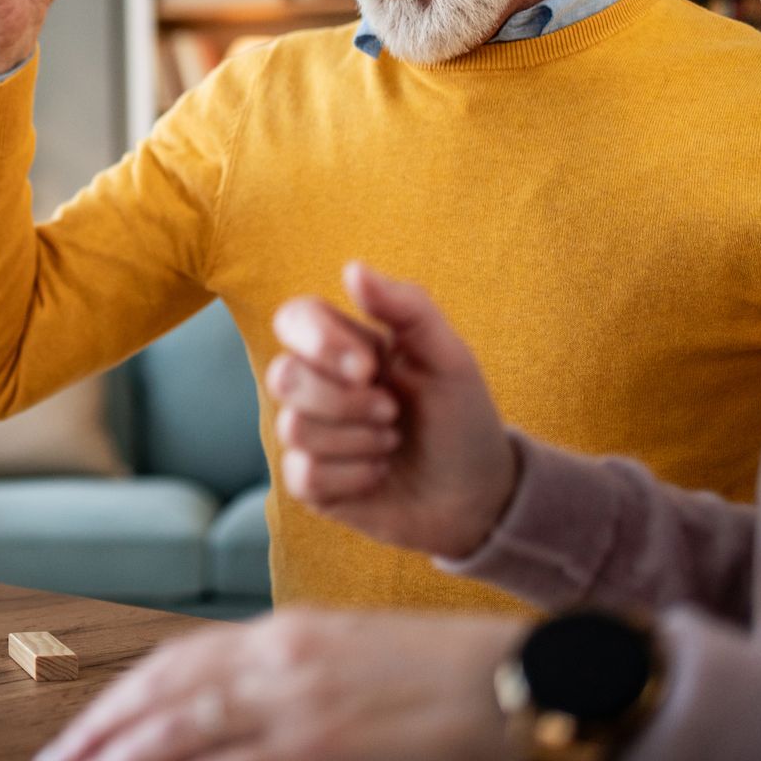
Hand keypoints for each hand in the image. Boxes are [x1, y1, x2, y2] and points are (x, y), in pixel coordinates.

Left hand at [38, 607, 523, 760]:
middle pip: (164, 698)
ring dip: (128, 757)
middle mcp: (281, 662)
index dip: (121, 700)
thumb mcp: (352, 660)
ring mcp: (302, 708)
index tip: (83, 733)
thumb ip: (286, 681)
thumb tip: (226, 714)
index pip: (177, 663)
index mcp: (286, 635)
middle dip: (101, 734)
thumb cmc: (446, 676)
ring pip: (185, 735)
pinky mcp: (328, 746)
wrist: (526, 681)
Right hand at [268, 262, 516, 559]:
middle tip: (392, 412)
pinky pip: (304, 475)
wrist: (478, 493)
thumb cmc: (461, 417)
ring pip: (293, 428)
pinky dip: (355, 477)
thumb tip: (352, 267)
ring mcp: (309, 435)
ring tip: (391, 443)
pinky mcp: (308, 482)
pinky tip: (379, 475)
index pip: (292, 319)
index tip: (369, 367)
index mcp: (343, 346)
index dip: (319, 342)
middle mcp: (316, 385)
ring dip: (359, 441)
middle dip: (346, 401)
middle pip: (283, 376)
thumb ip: (406, 306)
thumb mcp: (448, 356)